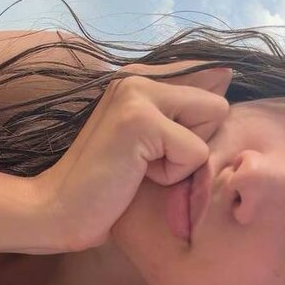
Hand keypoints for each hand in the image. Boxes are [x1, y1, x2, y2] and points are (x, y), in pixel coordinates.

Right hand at [33, 62, 230, 252]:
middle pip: (215, 105)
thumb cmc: (104, 186)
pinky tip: (135, 175)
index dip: (198, 123)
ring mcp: (136, 94)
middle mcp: (137, 76)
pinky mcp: (140, 120)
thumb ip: (182, 111)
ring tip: (140, 168)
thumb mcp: (149, 144)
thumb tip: (226, 74)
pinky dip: (171, 175)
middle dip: (192, 144)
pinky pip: (195, 151)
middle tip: (146, 162)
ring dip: (182, 159)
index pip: (206, 77)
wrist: (58, 209)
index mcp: (138, 77)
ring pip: (210, 120)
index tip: (159, 147)